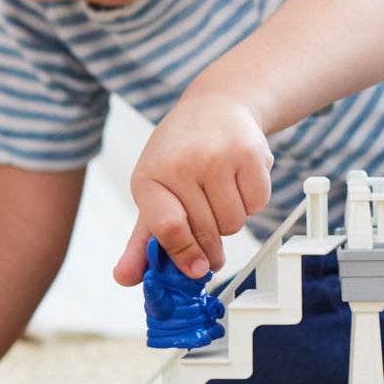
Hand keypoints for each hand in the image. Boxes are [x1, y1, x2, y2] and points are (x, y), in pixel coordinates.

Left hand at [114, 91, 271, 285]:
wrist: (217, 105)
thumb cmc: (181, 153)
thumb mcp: (154, 191)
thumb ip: (142, 240)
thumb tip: (124, 278)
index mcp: (149, 176)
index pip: (167, 228)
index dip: (184, 254)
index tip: (196, 270)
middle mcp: (182, 163)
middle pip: (206, 232)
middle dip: (211, 244)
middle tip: (211, 239)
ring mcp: (218, 156)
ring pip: (234, 223)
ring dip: (231, 219)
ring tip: (221, 193)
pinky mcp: (251, 153)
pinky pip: (258, 204)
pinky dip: (252, 202)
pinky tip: (239, 181)